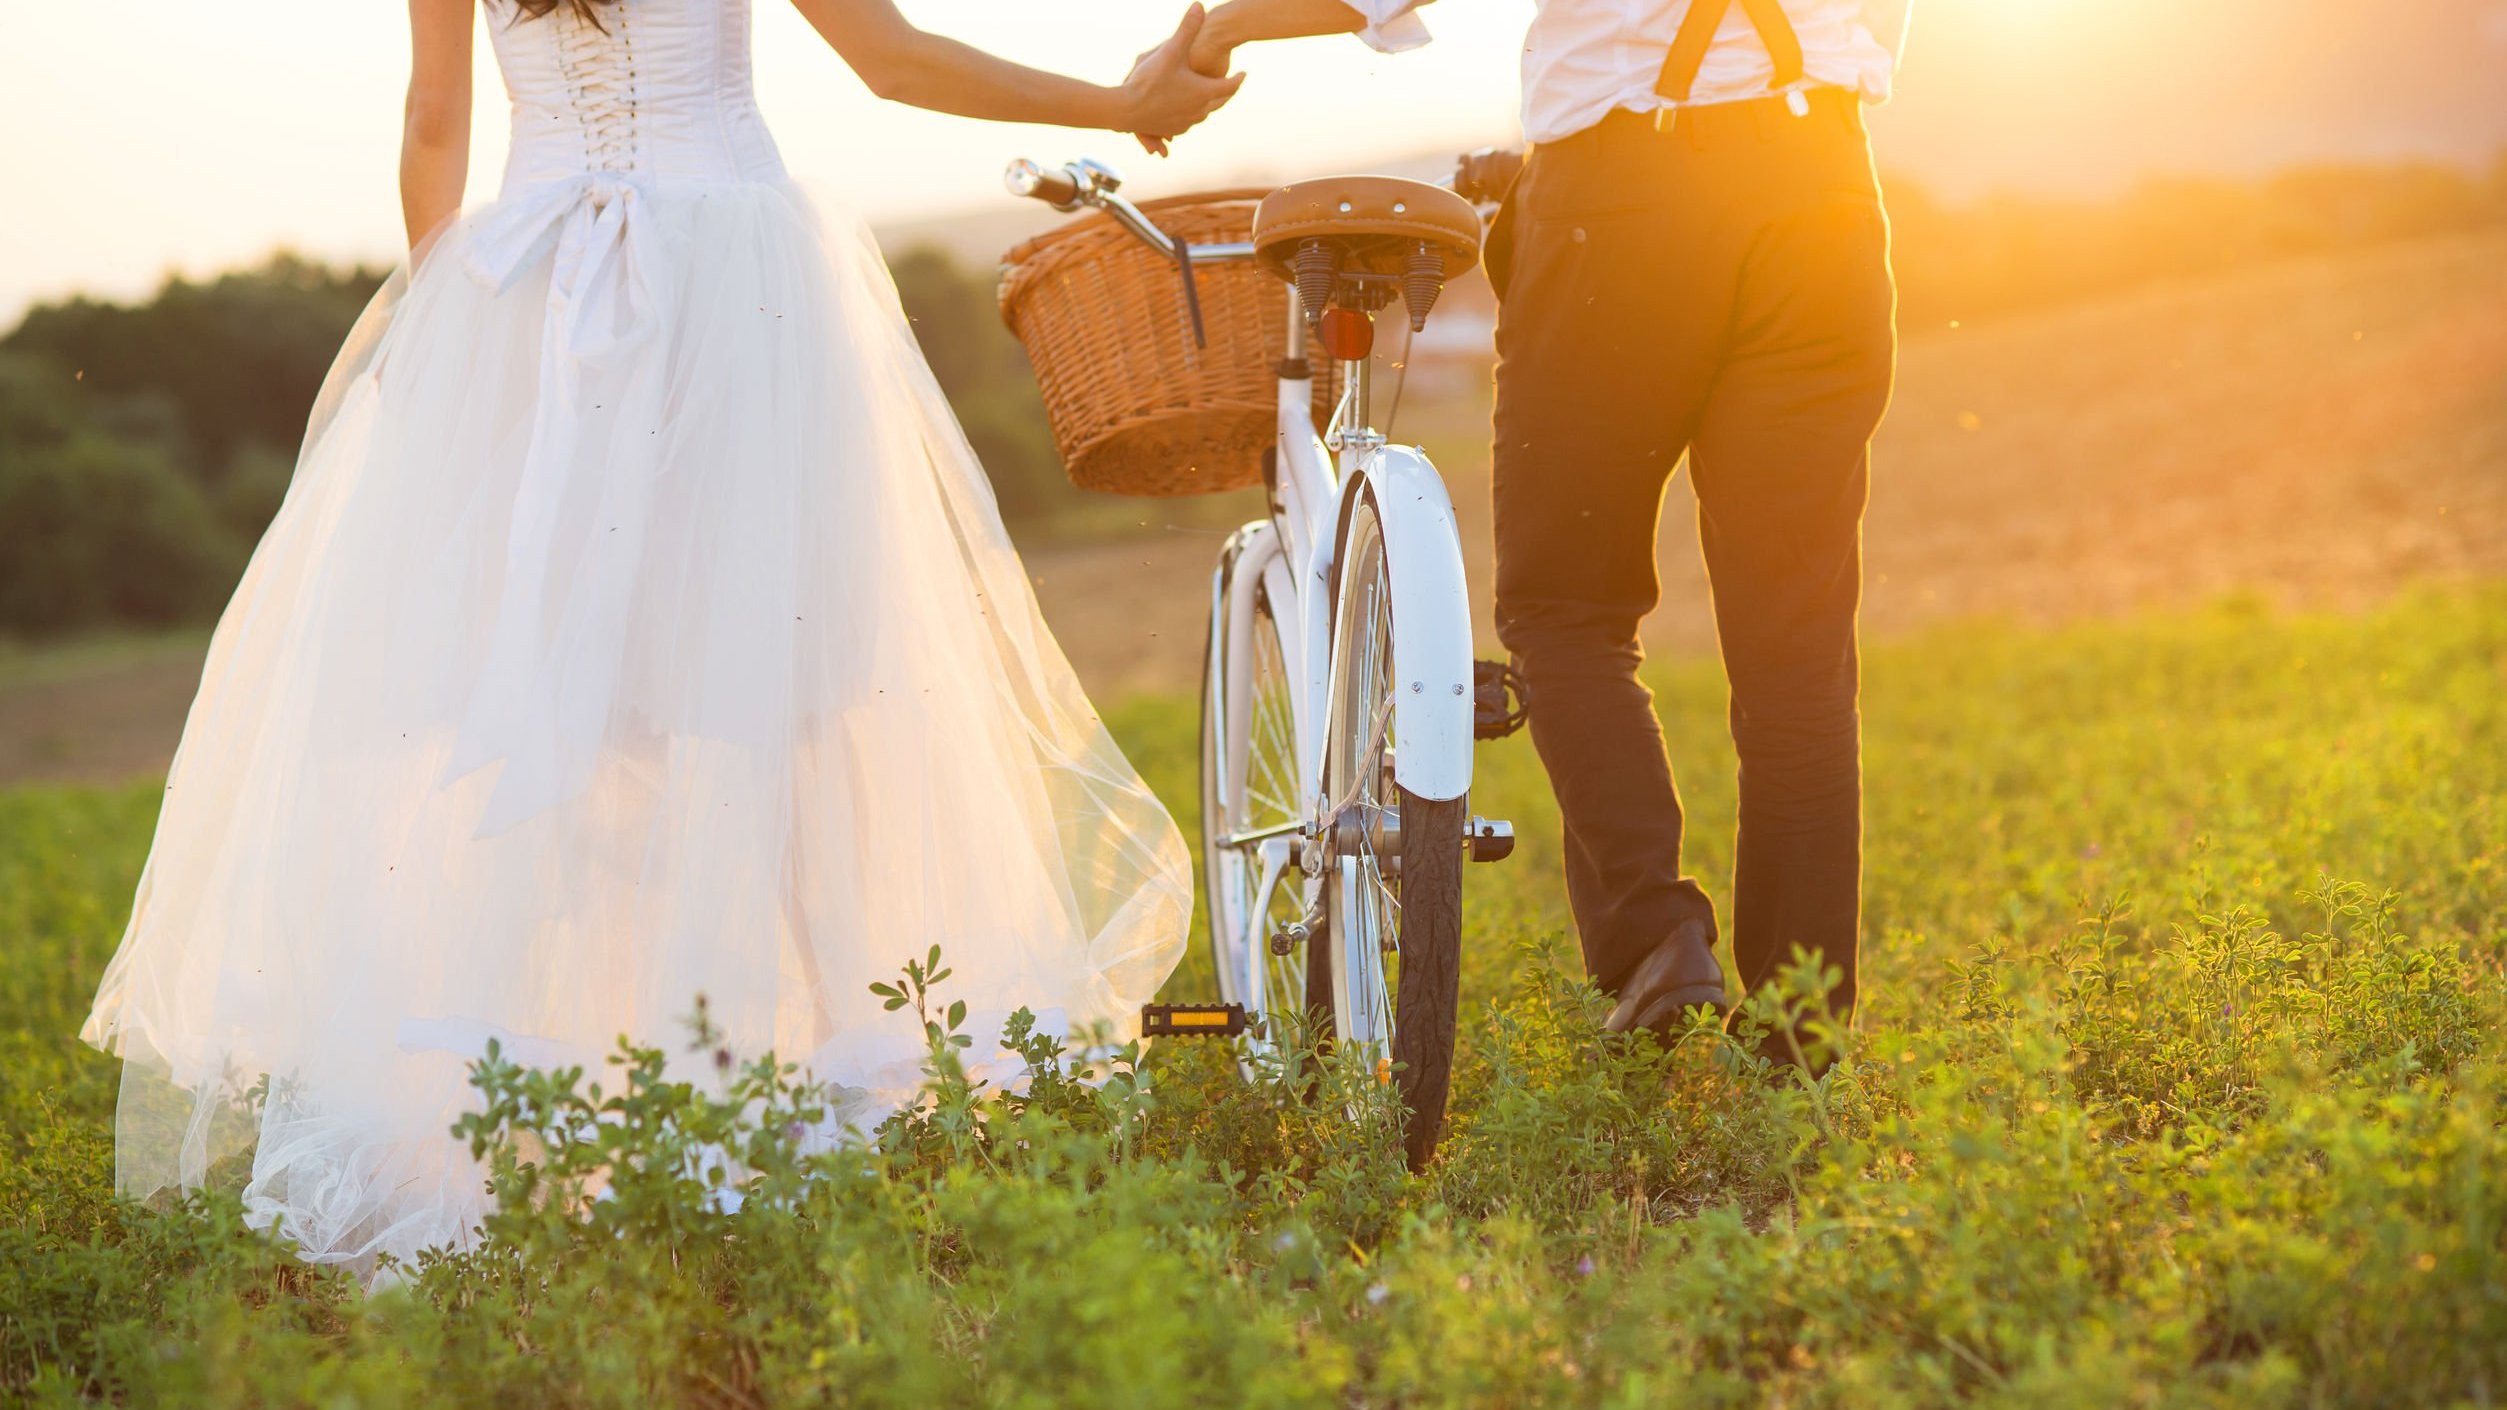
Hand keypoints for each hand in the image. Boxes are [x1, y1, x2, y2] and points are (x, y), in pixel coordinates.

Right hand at [1120, 4, 1243, 155]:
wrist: (1126, 110)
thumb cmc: (1149, 80)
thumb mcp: (1170, 50)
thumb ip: (1186, 29)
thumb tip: (1199, 5)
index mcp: (1204, 91)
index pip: (1230, 86)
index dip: (1239, 78)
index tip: (1244, 73)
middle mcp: (1199, 110)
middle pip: (1220, 101)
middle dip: (1227, 92)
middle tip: (1232, 85)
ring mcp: (1187, 123)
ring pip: (1205, 113)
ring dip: (1210, 103)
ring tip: (1212, 96)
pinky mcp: (1173, 130)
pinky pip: (1189, 122)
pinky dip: (1193, 114)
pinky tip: (1190, 110)